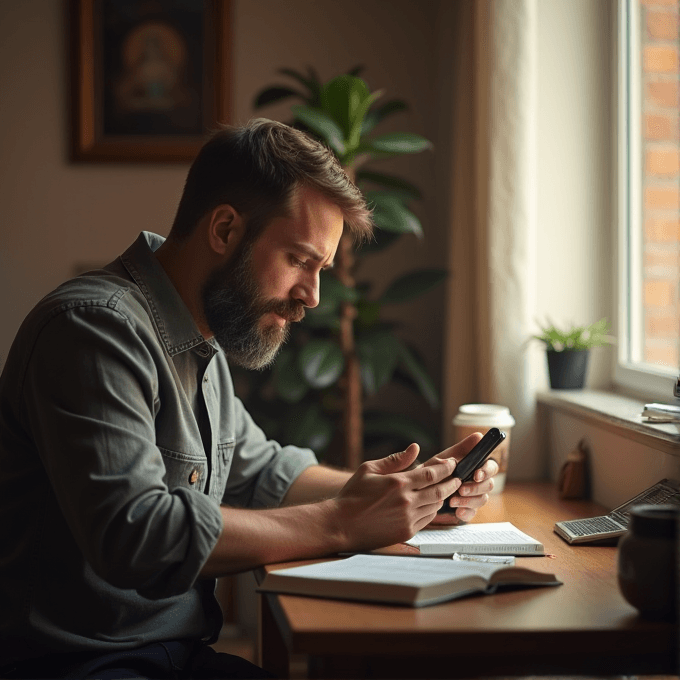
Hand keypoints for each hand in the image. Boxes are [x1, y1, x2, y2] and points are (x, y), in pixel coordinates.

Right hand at [332, 444, 461, 550]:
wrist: (341, 524)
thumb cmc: (352, 495)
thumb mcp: (369, 469)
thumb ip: (395, 459)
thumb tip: (415, 448)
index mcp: (398, 483)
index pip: (431, 473)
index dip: (446, 468)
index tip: (452, 464)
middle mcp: (406, 501)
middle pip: (440, 490)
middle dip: (452, 482)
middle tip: (457, 477)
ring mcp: (408, 518)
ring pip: (436, 506)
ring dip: (443, 497)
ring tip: (445, 490)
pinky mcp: (406, 532)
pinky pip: (427, 520)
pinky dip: (432, 511)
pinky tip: (430, 505)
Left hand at [422, 433, 498, 525]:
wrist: (412, 493)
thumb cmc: (428, 472)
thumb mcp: (442, 458)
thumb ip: (460, 448)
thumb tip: (479, 435)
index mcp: (472, 466)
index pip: (490, 466)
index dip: (487, 470)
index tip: (476, 474)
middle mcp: (475, 480)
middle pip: (489, 484)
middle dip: (477, 488)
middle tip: (461, 489)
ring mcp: (472, 495)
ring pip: (482, 499)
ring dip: (470, 500)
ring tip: (453, 501)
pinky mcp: (466, 509)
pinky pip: (473, 512)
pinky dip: (466, 512)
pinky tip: (457, 512)